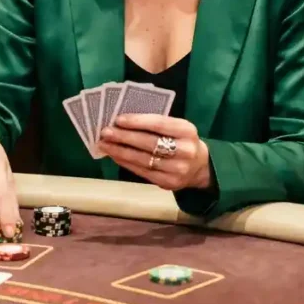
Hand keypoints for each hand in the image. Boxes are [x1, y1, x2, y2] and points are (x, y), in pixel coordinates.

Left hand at [98, 115, 212, 190]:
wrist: (199, 167)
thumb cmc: (181, 140)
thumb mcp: (177, 128)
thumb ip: (156, 124)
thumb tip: (123, 121)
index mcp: (187, 131)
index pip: (160, 124)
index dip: (138, 121)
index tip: (118, 119)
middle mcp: (185, 151)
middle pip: (150, 143)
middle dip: (124, 137)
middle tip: (105, 132)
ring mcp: (177, 169)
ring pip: (143, 160)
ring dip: (120, 151)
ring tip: (104, 144)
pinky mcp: (168, 183)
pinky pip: (142, 171)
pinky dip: (126, 162)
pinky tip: (114, 155)